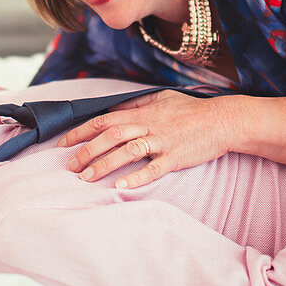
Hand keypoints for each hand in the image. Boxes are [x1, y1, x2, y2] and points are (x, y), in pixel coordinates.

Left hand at [58, 90, 237, 188]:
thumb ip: (136, 105)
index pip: (104, 120)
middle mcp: (149, 126)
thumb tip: (112, 109)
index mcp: (142, 113)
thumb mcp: (161, 99)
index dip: (81, 131)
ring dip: (104, 165)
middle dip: (86, 151)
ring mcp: (162, 142)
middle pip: (110, 136)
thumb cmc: (191, 110)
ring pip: (127, 152)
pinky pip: (153, 168)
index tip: (62, 143)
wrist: (222, 120)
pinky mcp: (175, 157)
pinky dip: (136, 177)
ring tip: (86, 178)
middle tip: (69, 166)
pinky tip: (120, 186)